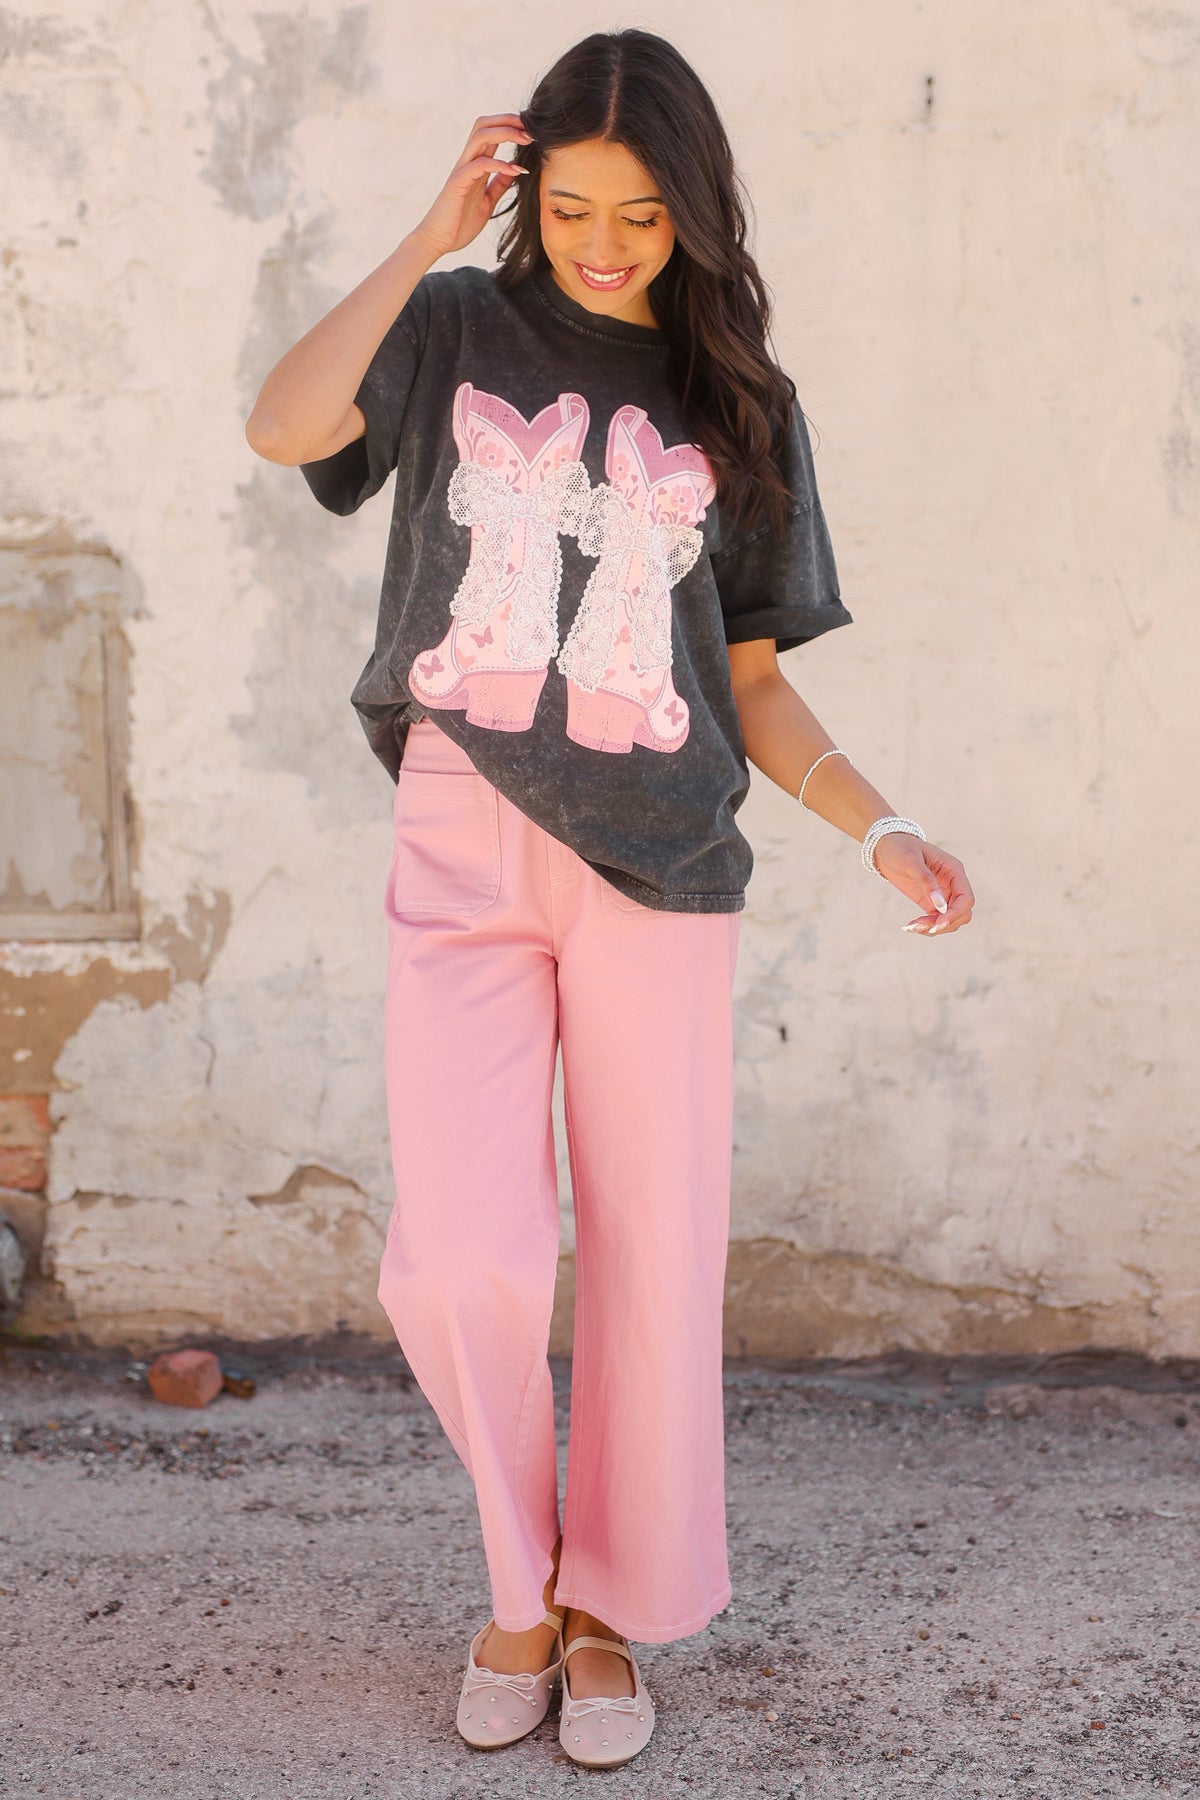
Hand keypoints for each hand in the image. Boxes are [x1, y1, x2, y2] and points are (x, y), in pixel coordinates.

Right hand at [409, 113, 531, 261]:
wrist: (437, 241)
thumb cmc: (459, 223)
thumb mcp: (487, 202)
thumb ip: (498, 185)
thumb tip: (513, 171)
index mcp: (475, 165)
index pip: (491, 133)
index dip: (510, 126)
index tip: (532, 132)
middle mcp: (467, 162)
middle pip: (484, 125)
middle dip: (508, 120)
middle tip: (531, 127)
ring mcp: (462, 170)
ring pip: (480, 136)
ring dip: (505, 133)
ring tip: (526, 139)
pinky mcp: (458, 183)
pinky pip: (479, 164)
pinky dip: (499, 164)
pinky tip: (516, 170)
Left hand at [871, 834, 974, 936]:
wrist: (885, 848)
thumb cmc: (900, 848)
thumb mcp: (911, 861)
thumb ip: (927, 882)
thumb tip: (941, 906)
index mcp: (953, 871)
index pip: (966, 898)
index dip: (955, 914)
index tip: (937, 924)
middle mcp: (952, 884)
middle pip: (962, 913)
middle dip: (944, 924)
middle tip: (920, 927)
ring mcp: (943, 894)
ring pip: (950, 920)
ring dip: (934, 928)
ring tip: (911, 927)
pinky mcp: (930, 902)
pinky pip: (936, 921)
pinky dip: (926, 927)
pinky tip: (910, 927)